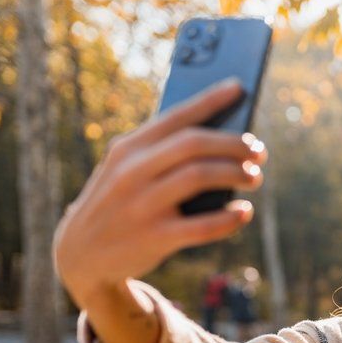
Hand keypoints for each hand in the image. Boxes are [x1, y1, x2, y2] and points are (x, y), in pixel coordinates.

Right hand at [53, 78, 267, 308]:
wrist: (82, 254)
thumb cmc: (121, 202)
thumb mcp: (126, 170)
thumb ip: (163, 153)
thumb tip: (225, 141)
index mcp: (128, 148)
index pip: (176, 117)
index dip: (210, 100)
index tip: (240, 88)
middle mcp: (132, 172)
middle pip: (194, 144)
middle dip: (234, 143)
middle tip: (259, 151)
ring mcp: (142, 204)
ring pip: (199, 176)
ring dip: (236, 173)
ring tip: (255, 177)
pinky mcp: (154, 238)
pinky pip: (203, 226)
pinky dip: (230, 218)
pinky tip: (245, 212)